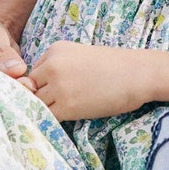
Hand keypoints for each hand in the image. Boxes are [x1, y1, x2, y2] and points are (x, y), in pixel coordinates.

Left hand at [24, 42, 156, 121]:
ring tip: (64, 111)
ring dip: (46, 110)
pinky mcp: (68, 106)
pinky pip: (47, 117)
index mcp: (55, 50)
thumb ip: (59, 68)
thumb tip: (38, 89)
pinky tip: (66, 118)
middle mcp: (52, 66)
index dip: (43, 85)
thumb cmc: (114, 67)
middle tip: (59, 104)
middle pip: (30, 88)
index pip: (34, 72)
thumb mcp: (81, 57)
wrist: (138, 74)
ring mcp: (58, 87)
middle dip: (41, 97)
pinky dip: (52, 120)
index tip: (58, 91)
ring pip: (36, 103)